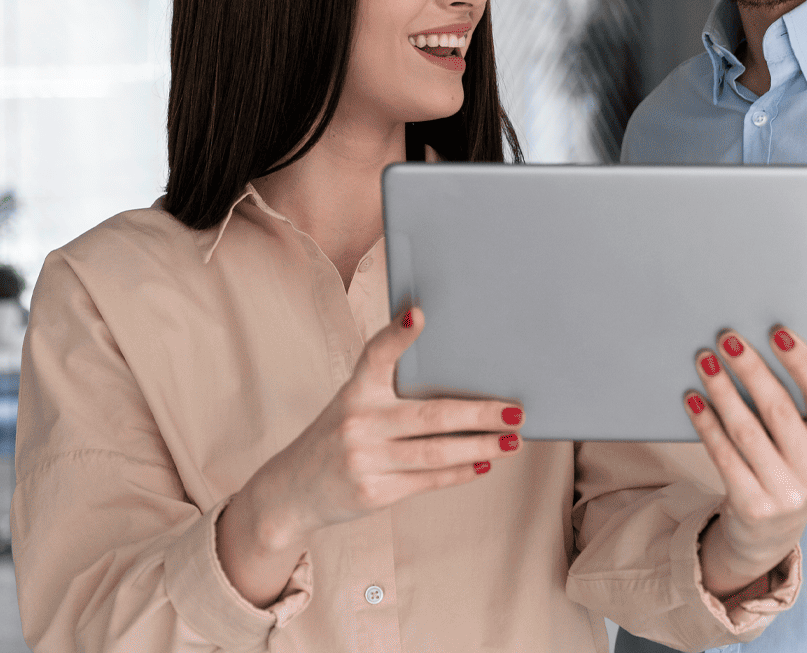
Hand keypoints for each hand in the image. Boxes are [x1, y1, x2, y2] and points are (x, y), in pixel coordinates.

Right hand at [218, 307, 519, 603]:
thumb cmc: (338, 437)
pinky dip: (461, 472)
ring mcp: (364, 460)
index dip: (397, 334)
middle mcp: (358, 422)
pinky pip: (428, 480)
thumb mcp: (352, 405)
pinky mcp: (373, 493)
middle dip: (480, 413)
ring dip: (481, 447)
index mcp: (354, 391)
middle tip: (516, 411)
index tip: (419, 313)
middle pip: (432, 415)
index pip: (376, 355)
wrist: (290, 491)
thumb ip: (389, 390)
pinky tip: (485, 463)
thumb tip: (457, 379)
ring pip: (437, 452)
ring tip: (512, 441)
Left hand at [684, 326, 806, 599]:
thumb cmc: (788, 471)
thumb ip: (799, 408)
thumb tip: (759, 348)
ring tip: (705, 362)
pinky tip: (693, 400)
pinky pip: (723, 454)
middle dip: (750, 368)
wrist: (769, 535)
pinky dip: (706, 423)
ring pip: (746, 429)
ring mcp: (787, 494)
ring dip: (722, 390)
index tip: (778, 332)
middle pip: (779, 409)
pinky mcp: (754, 507)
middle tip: (728, 339)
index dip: (803, 361)